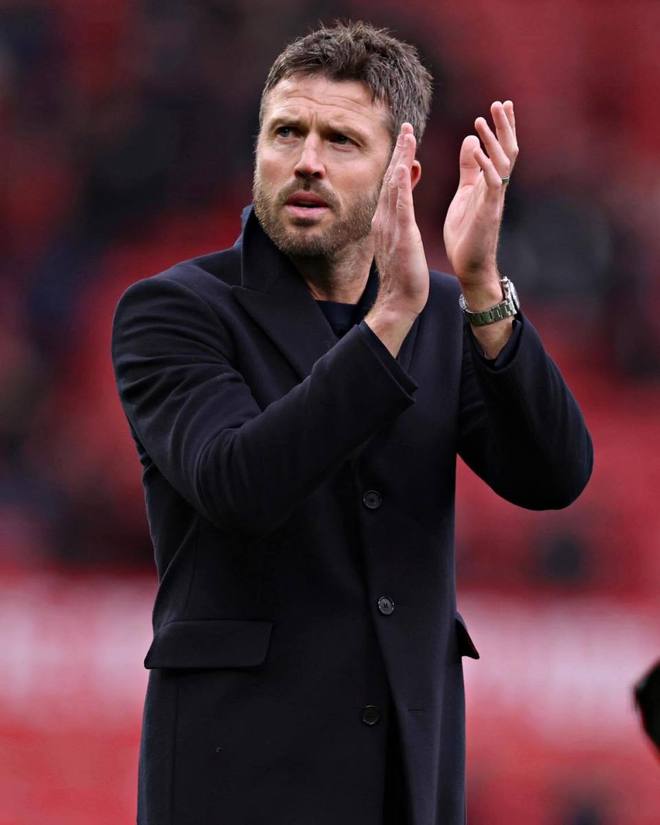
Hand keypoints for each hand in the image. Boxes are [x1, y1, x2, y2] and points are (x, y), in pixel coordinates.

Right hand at [365, 123, 428, 355]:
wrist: (399, 299)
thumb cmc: (403, 274)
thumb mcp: (402, 240)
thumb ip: (401, 218)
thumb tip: (403, 203)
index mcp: (386, 220)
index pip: (393, 183)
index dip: (399, 159)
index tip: (405, 137)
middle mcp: (384, 218)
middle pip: (392, 178)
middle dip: (399, 151)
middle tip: (405, 126)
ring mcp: (390, 226)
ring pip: (395, 186)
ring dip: (400, 159)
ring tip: (406, 136)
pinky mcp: (401, 235)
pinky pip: (400, 206)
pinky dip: (402, 185)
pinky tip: (403, 168)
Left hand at [443, 100, 518, 291]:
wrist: (469, 265)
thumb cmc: (466, 232)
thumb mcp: (465, 192)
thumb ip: (469, 168)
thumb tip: (470, 140)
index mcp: (489, 182)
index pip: (500, 148)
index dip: (501, 127)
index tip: (500, 105)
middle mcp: (496, 187)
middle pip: (507, 150)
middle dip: (504, 126)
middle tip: (500, 103)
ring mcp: (494, 198)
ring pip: (502, 163)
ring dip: (493, 140)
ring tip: (482, 120)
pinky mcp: (488, 210)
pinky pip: (491, 182)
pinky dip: (484, 164)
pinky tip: (476, 147)